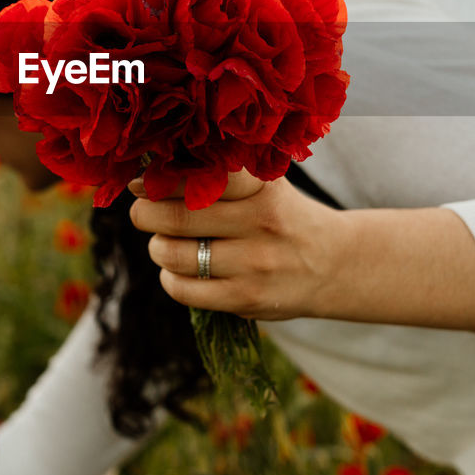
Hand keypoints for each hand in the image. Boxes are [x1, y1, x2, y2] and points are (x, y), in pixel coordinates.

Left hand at [129, 170, 346, 320]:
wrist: (333, 264)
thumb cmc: (281, 215)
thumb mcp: (264, 184)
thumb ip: (216, 175)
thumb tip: (146, 178)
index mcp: (261, 185)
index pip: (200, 175)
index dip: (160, 178)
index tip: (140, 182)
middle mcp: (260, 221)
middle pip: (175, 217)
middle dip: (145, 214)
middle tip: (144, 212)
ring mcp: (254, 263)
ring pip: (173, 254)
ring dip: (157, 247)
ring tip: (164, 242)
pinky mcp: (247, 298)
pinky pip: (183, 289)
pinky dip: (170, 278)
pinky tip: (180, 270)